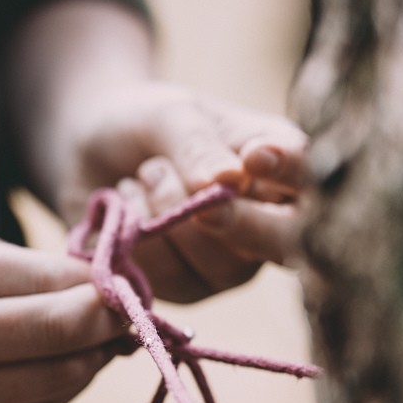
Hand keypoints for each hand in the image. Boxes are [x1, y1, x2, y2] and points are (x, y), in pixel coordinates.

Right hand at [0, 211, 127, 402]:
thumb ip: (1, 250)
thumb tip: (79, 277)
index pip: (56, 280)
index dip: (104, 283)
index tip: (122, 282)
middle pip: (69, 331)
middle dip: (114, 323)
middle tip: (129, 315)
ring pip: (58, 382)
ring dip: (91, 363)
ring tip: (97, 345)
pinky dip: (54, 396)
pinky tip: (55, 374)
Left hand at [61, 80, 306, 301]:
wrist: (90, 149)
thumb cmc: (148, 122)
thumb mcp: (172, 115)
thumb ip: (198, 145)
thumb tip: (229, 180)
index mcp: (282, 168)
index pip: (312, 180)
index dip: (293, 175)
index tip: (256, 157)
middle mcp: (268, 222)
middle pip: (283, 244)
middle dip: (239, 222)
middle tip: (202, 201)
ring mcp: (229, 263)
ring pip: (219, 264)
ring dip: (171, 214)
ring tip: (149, 171)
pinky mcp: (184, 286)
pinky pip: (168, 276)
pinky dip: (139, 237)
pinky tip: (128, 203)